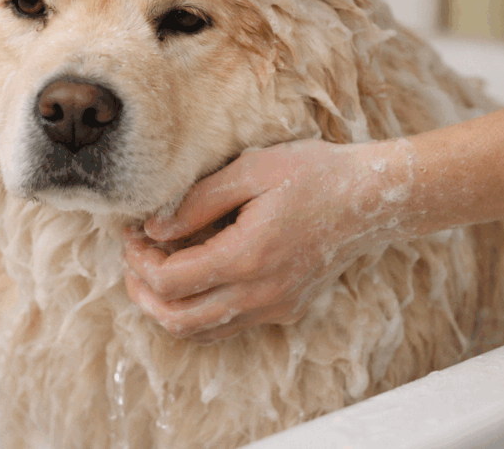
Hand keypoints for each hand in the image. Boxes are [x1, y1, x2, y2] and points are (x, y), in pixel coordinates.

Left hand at [122, 139, 416, 341]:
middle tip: (133, 259)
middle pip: (177, 320)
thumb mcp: (250, 170)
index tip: (131, 234)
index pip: (169, 282)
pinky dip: (199, 312)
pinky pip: (228, 326)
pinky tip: (194, 278)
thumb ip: (197, 202)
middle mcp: (259, 294)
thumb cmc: (312, 173)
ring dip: (168, 308)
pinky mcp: (286, 310)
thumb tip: (153, 229)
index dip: (138, 261)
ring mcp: (275, 308)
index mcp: (246, 257)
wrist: (372, 198)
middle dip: (142, 294)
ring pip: (201, 333)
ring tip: (154, 272)